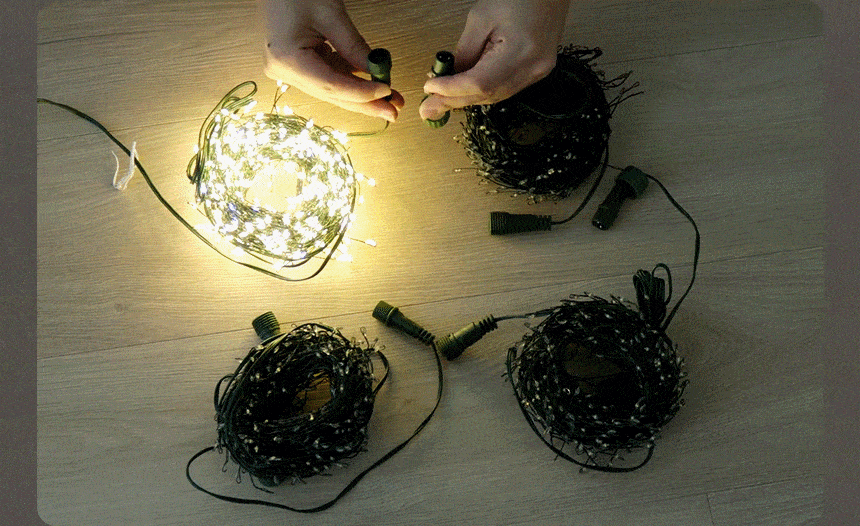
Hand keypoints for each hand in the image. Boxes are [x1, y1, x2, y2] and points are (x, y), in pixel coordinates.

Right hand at [260, 0, 404, 121]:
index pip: (331, 85)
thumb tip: (378, 72)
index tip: (386, 93)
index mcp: (287, 58)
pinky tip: (374, 84)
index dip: (361, 93)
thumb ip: (353, 46)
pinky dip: (351, 79)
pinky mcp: (297, 65)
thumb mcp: (331, 15)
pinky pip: (328, 77)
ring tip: (391, 98)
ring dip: (361, 93)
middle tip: (393, 111)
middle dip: (365, 102)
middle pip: (332, 94)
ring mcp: (289, 70)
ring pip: (333, 89)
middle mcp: (283, 70)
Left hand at [419, 0, 569, 120]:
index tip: (431, 90)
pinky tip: (465, 89)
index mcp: (521, 51)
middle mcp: (534, 68)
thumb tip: (449, 78)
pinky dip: (483, 91)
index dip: (452, 90)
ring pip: (496, 96)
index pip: (480, 83)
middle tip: (429, 108)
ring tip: (441, 99)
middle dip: (455, 101)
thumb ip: (465, 51)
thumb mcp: (481, 18)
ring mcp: (538, 72)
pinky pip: (505, 88)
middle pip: (488, 95)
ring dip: (467, 98)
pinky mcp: (537, 71)